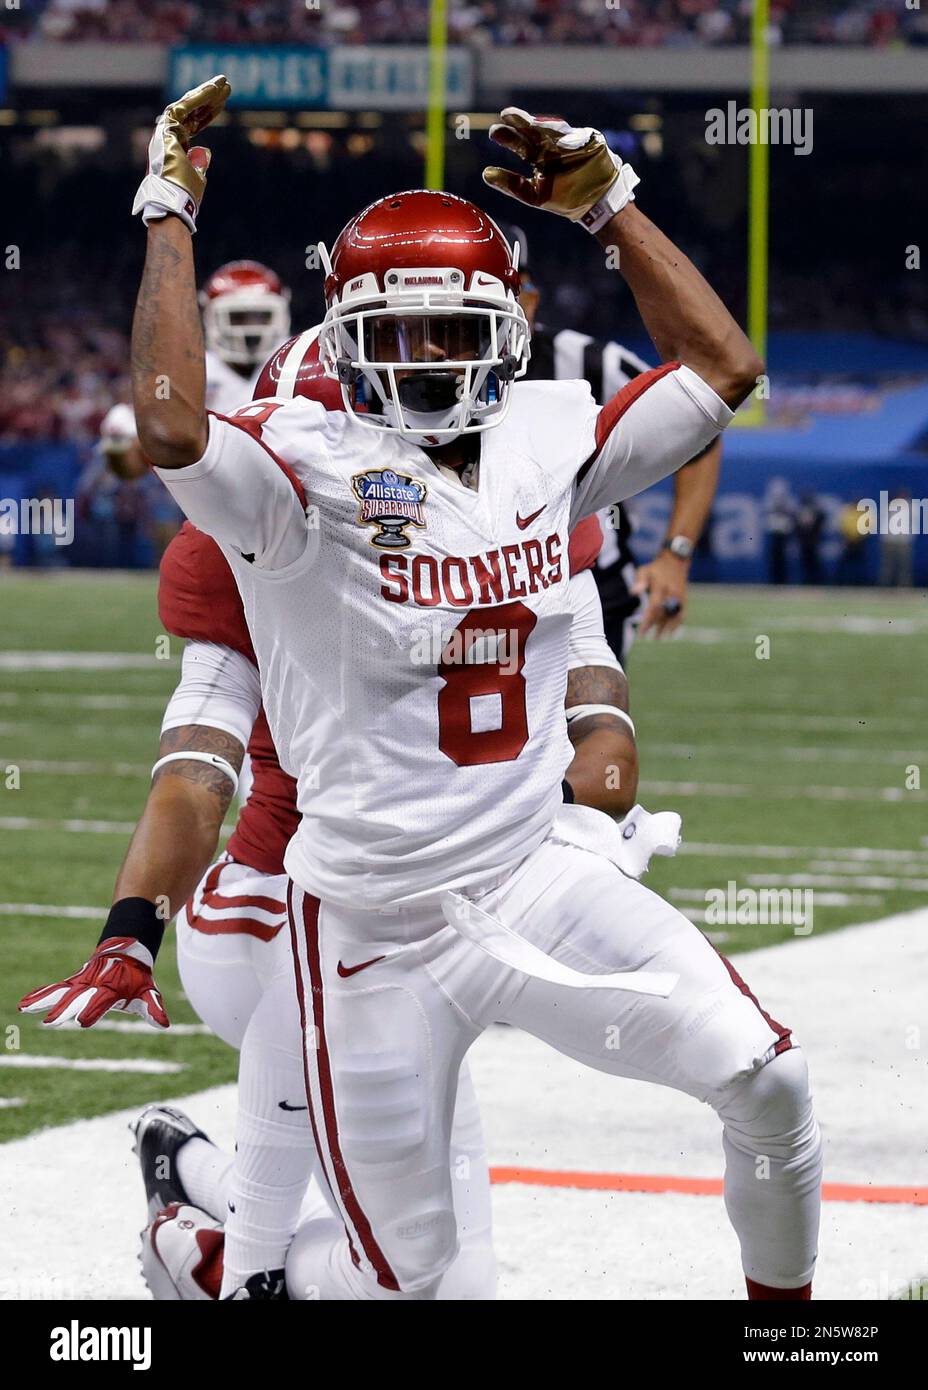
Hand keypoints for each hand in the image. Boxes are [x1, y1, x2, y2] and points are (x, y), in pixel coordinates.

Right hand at [18, 938, 169, 1029]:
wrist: (125, 952)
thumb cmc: (136, 978)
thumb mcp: (147, 992)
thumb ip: (153, 1008)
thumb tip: (164, 1024)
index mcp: (111, 990)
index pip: (101, 1002)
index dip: (93, 1011)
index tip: (82, 1022)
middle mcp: (93, 985)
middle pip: (76, 999)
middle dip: (64, 1010)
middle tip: (50, 1022)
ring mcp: (81, 982)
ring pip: (61, 991)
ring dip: (44, 1000)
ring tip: (25, 1008)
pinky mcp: (73, 982)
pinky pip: (54, 989)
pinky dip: (40, 996)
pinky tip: (23, 1005)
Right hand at [132, 74, 230, 233]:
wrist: (173, 203)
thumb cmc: (184, 195)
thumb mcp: (197, 177)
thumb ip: (199, 163)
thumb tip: (204, 152)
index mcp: (176, 147)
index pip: (194, 123)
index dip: (209, 111)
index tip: (223, 101)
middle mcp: (169, 137)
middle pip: (192, 112)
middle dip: (209, 97)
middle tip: (225, 84)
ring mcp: (166, 133)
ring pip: (188, 106)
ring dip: (205, 93)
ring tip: (222, 83)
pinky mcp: (165, 130)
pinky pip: (184, 107)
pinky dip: (199, 98)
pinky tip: (212, 89)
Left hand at [483, 108, 638, 231]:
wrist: (597, 201)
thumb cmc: (566, 199)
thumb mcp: (535, 195)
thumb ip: (512, 184)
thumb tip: (485, 174)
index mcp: (540, 157)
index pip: (521, 144)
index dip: (509, 137)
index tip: (494, 133)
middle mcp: (553, 146)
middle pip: (533, 131)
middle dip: (520, 123)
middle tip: (504, 116)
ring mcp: (570, 142)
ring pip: (551, 130)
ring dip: (536, 124)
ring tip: (521, 118)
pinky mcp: (587, 140)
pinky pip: (573, 137)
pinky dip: (562, 136)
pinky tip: (547, 132)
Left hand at [632, 552, 688, 636]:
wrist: (675, 562)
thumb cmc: (656, 568)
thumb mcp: (645, 570)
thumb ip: (640, 581)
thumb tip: (633, 592)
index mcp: (661, 588)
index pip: (654, 608)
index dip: (648, 621)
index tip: (642, 631)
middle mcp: (672, 594)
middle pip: (663, 614)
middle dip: (655, 626)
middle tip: (648, 637)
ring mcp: (679, 598)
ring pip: (673, 616)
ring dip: (666, 627)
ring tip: (659, 638)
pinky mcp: (684, 599)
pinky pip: (681, 614)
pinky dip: (676, 624)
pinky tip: (670, 632)